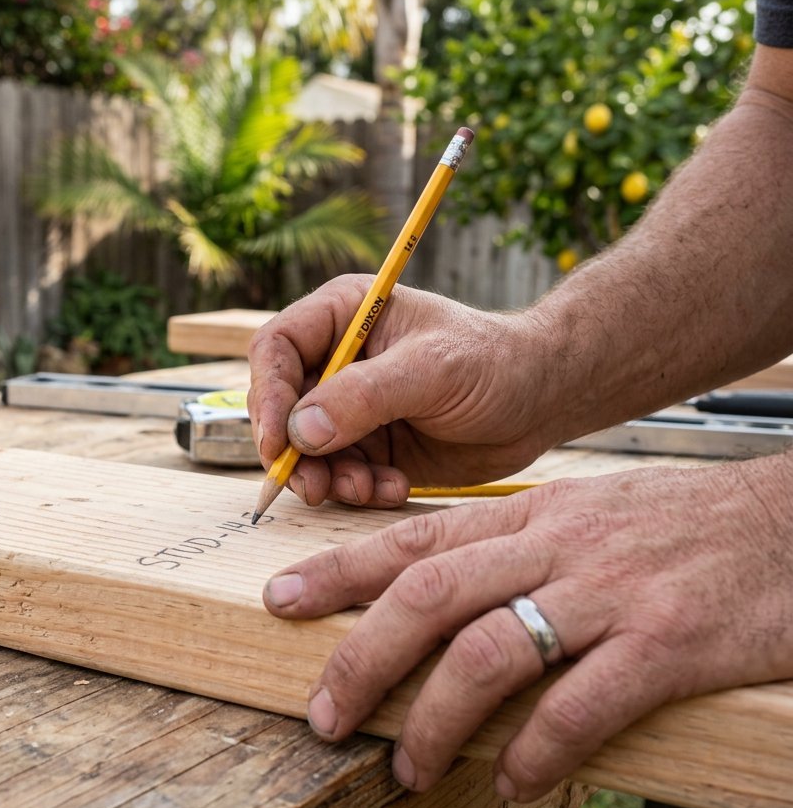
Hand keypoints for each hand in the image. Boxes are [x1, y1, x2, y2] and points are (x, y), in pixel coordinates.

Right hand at [247, 276, 563, 508]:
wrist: (542, 401)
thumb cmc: (496, 362)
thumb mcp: (432, 370)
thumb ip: (364, 396)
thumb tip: (299, 429)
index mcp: (342, 316)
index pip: (276, 350)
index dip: (266, 396)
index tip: (278, 443)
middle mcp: (335, 361)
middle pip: (280, 409)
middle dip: (294, 453)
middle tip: (314, 487)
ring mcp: (349, 408)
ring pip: (304, 451)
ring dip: (327, 479)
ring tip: (368, 489)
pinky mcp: (368, 448)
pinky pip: (338, 476)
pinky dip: (358, 491)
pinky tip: (395, 488)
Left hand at [263, 454, 792, 800]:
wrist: (791, 522)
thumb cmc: (682, 526)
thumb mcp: (585, 516)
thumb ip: (515, 550)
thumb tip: (440, 594)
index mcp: (531, 517)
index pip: (415, 539)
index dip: (340, 570)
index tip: (281, 597)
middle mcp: (556, 547)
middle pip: (430, 594)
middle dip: (363, 655)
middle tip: (324, 713)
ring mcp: (609, 592)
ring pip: (490, 649)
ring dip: (436, 717)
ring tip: (407, 765)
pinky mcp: (667, 642)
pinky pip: (582, 702)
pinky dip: (536, 747)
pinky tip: (512, 778)